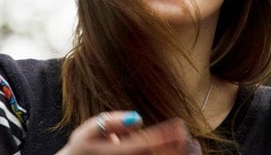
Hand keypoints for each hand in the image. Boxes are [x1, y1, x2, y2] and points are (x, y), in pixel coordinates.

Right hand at [56, 111, 201, 154]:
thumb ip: (110, 122)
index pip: (145, 145)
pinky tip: (175, 149)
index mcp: (117, 153)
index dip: (164, 136)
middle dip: (173, 146)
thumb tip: (137, 119)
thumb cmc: (81, 148)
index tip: (180, 127)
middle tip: (187, 135)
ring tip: (189, 144)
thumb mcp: (87, 131)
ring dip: (172, 153)